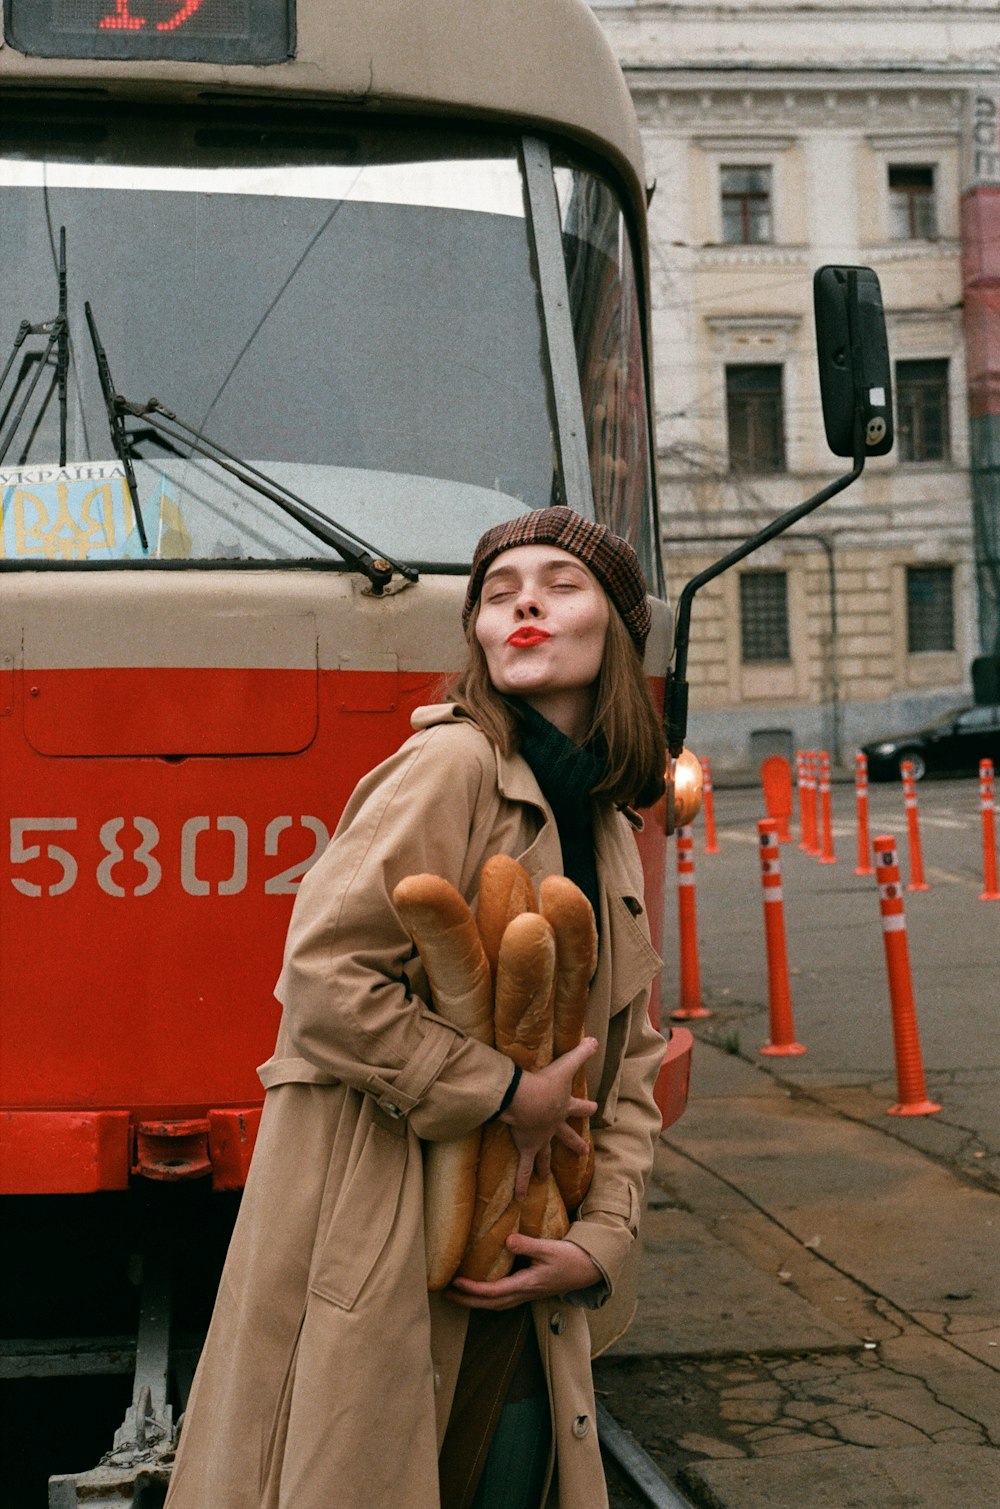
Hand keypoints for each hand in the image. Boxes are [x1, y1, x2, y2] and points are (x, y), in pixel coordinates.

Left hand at [447, 1232, 602, 1310]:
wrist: (588, 1269)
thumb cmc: (570, 1258)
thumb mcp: (549, 1248)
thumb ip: (528, 1244)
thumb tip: (507, 1240)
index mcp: (527, 1284)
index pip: (494, 1291)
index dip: (473, 1289)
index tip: (456, 1282)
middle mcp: (524, 1293)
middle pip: (490, 1304)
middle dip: (467, 1301)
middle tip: (446, 1294)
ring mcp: (527, 1294)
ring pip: (496, 1304)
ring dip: (475, 1301)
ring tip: (457, 1293)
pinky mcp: (529, 1290)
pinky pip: (503, 1298)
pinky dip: (488, 1297)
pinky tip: (482, 1288)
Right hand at [500, 1038, 597, 1198]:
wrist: (527, 1100)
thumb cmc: (545, 1082)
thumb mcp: (566, 1065)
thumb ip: (581, 1052)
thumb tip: (595, 1037)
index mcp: (563, 1107)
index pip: (580, 1107)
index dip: (587, 1108)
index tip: (594, 1110)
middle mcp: (554, 1126)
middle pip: (566, 1137)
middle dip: (574, 1144)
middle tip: (583, 1153)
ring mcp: (540, 1139)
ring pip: (544, 1156)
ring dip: (544, 1167)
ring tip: (544, 1179)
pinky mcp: (526, 1146)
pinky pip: (523, 1169)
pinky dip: (521, 1183)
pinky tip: (520, 1198)